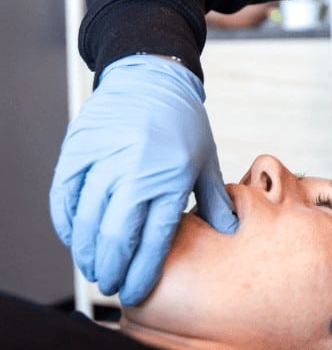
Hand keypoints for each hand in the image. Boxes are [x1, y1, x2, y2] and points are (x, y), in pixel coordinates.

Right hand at [49, 54, 237, 304]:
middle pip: (118, 237)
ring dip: (88, 252)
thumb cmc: (182, 121)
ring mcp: (104, 161)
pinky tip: (75, 236)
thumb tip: (229, 230)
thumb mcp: (205, 158)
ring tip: (95, 267)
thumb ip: (213, 198)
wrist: (150, 77)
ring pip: (88, 222)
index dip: (143, 272)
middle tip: (112, 284)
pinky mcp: (79, 151)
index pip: (155, 239)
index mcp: (171, 177)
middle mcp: (136, 172)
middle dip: (113, 270)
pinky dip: (67, 222)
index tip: (137, 291)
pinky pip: (65, 196)